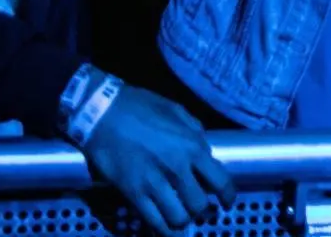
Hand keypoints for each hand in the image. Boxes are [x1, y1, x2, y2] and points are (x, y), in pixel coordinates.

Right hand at [78, 85, 234, 234]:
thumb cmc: (140, 106)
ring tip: (179, 216)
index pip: (221, 182)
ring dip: (182, 220)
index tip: (225, 203)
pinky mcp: (133, 193)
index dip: (227, 197)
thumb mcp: (176, 110)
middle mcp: (177, 168)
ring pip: (178, 217)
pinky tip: (165, 228)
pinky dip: (162, 229)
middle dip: (201, 210)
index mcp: (192, 146)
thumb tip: (205, 150)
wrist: (102, 112)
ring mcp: (154, 183)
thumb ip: (194, 131)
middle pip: (199, 205)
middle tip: (197, 207)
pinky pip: (153, 221)